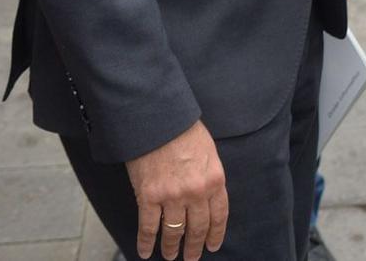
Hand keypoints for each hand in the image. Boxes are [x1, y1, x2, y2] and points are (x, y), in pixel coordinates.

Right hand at [125, 121, 227, 259]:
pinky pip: (148, 227)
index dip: (215, 234)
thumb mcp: (209, 152)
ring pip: (174, 231)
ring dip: (172, 247)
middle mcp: (197, 192)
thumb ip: (209, 176)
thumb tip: (207, 196)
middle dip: (195, 246)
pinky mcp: (149, 197)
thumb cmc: (184, 130)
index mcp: (215, 179)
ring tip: (171, 256)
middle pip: (198, 227)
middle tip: (191, 257)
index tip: (212, 245)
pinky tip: (145, 251)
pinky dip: (146, 242)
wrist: (158, 119)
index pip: (219, 215)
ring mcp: (173, 196)